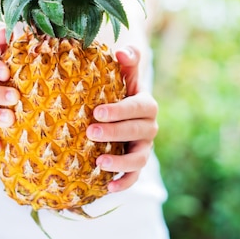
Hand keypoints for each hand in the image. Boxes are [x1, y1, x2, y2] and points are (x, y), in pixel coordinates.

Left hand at [86, 46, 158, 192]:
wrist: (118, 113)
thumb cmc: (117, 89)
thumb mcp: (124, 74)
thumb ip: (127, 60)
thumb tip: (122, 51)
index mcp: (146, 104)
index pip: (138, 107)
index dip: (121, 110)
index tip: (98, 111)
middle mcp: (148, 127)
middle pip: (137, 131)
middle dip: (115, 133)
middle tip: (91, 132)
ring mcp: (143, 148)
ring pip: (139, 159)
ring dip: (121, 162)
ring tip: (100, 163)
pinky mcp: (136, 166)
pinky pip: (135, 178)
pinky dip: (124, 183)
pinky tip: (108, 187)